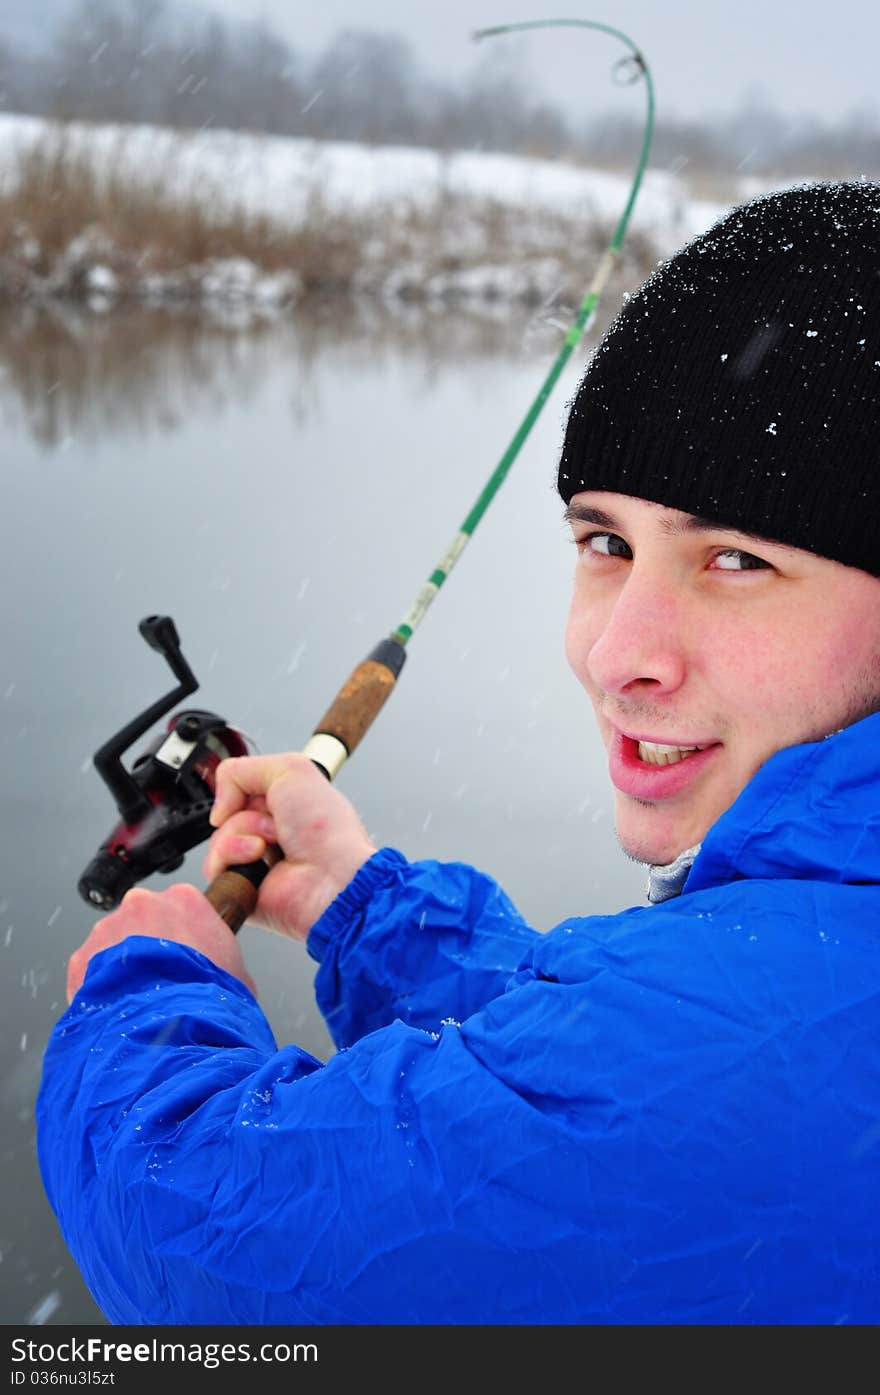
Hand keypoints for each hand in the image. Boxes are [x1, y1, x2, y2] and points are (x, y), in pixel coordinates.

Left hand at [67, 882, 256, 1003]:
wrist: (168, 1031)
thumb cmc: (206, 1000)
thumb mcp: (237, 973)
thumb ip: (222, 958)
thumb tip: (222, 974)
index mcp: (184, 899)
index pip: (182, 906)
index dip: (185, 934)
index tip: (185, 954)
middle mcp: (141, 904)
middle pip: (143, 920)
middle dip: (149, 945)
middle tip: (161, 979)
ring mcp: (107, 929)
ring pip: (114, 943)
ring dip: (124, 966)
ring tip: (139, 999)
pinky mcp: (82, 958)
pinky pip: (91, 970)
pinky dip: (101, 987)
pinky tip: (119, 1008)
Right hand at [204, 752, 376, 940]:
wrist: (331, 876)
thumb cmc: (327, 830)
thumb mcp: (290, 770)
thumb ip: (241, 770)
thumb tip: (219, 804)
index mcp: (282, 806)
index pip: (239, 791)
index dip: (242, 790)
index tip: (262, 795)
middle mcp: (267, 834)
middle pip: (226, 814)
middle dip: (246, 815)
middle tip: (276, 825)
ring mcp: (253, 862)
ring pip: (217, 838)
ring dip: (241, 835)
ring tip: (269, 847)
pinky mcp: (240, 887)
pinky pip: (213, 866)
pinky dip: (232, 857)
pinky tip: (258, 863)